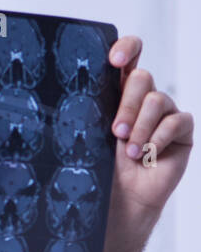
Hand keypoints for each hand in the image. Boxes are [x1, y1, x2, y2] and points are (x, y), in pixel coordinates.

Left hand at [107, 35, 192, 219]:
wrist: (120, 202)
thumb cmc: (100, 171)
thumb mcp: (89, 138)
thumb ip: (90, 112)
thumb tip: (71, 94)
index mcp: (117, 95)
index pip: (128, 57)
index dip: (126, 49)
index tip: (114, 60)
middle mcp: (142, 99)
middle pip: (142, 77)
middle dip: (127, 105)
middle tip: (115, 132)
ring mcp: (164, 113)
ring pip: (158, 99)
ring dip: (141, 127)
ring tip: (130, 152)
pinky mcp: (181, 130)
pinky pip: (176, 121)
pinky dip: (159, 139)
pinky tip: (147, 155)